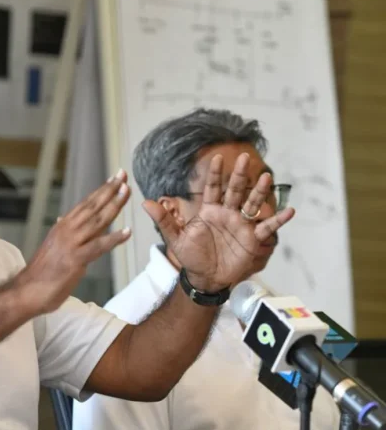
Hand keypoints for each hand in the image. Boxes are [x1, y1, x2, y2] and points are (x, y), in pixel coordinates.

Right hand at [16, 169, 131, 313]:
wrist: (28, 290)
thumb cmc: (42, 272)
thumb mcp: (53, 245)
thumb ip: (62, 232)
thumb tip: (63, 218)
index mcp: (63, 226)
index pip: (85, 204)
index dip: (101, 190)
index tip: (115, 178)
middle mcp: (66, 230)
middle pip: (92, 207)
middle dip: (109, 190)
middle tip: (123, 175)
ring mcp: (71, 244)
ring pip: (96, 221)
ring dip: (113, 206)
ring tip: (126, 192)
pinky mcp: (75, 260)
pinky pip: (98, 246)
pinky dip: (114, 238)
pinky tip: (127, 232)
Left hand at [142, 153, 294, 291]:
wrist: (205, 278)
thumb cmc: (191, 257)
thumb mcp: (176, 238)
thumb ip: (164, 219)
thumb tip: (145, 203)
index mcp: (209, 211)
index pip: (212, 188)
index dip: (214, 173)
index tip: (217, 157)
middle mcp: (227, 214)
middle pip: (235, 190)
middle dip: (239, 175)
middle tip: (245, 158)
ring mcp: (241, 225)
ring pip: (252, 204)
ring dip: (260, 191)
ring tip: (267, 177)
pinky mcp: (252, 239)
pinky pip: (267, 227)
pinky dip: (278, 220)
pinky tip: (290, 211)